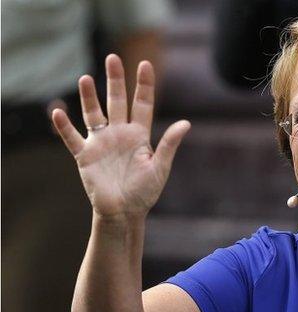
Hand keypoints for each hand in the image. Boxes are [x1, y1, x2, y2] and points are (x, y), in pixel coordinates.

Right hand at [52, 54, 190, 218]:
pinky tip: (58, 112)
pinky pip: (72, 138)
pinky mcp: (85, 156)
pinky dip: (64, 127)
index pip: (143, 104)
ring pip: (93, 114)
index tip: (145, 64)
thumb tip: (186, 123)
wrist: (124, 213)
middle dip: (115, 80)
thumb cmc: (145, 192)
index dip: (144, 85)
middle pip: (117, 101)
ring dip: (89, 97)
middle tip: (112, 58)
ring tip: (86, 78)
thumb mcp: (160, 167)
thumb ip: (169, 144)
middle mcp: (119, 134)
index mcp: (140, 135)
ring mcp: (101, 143)